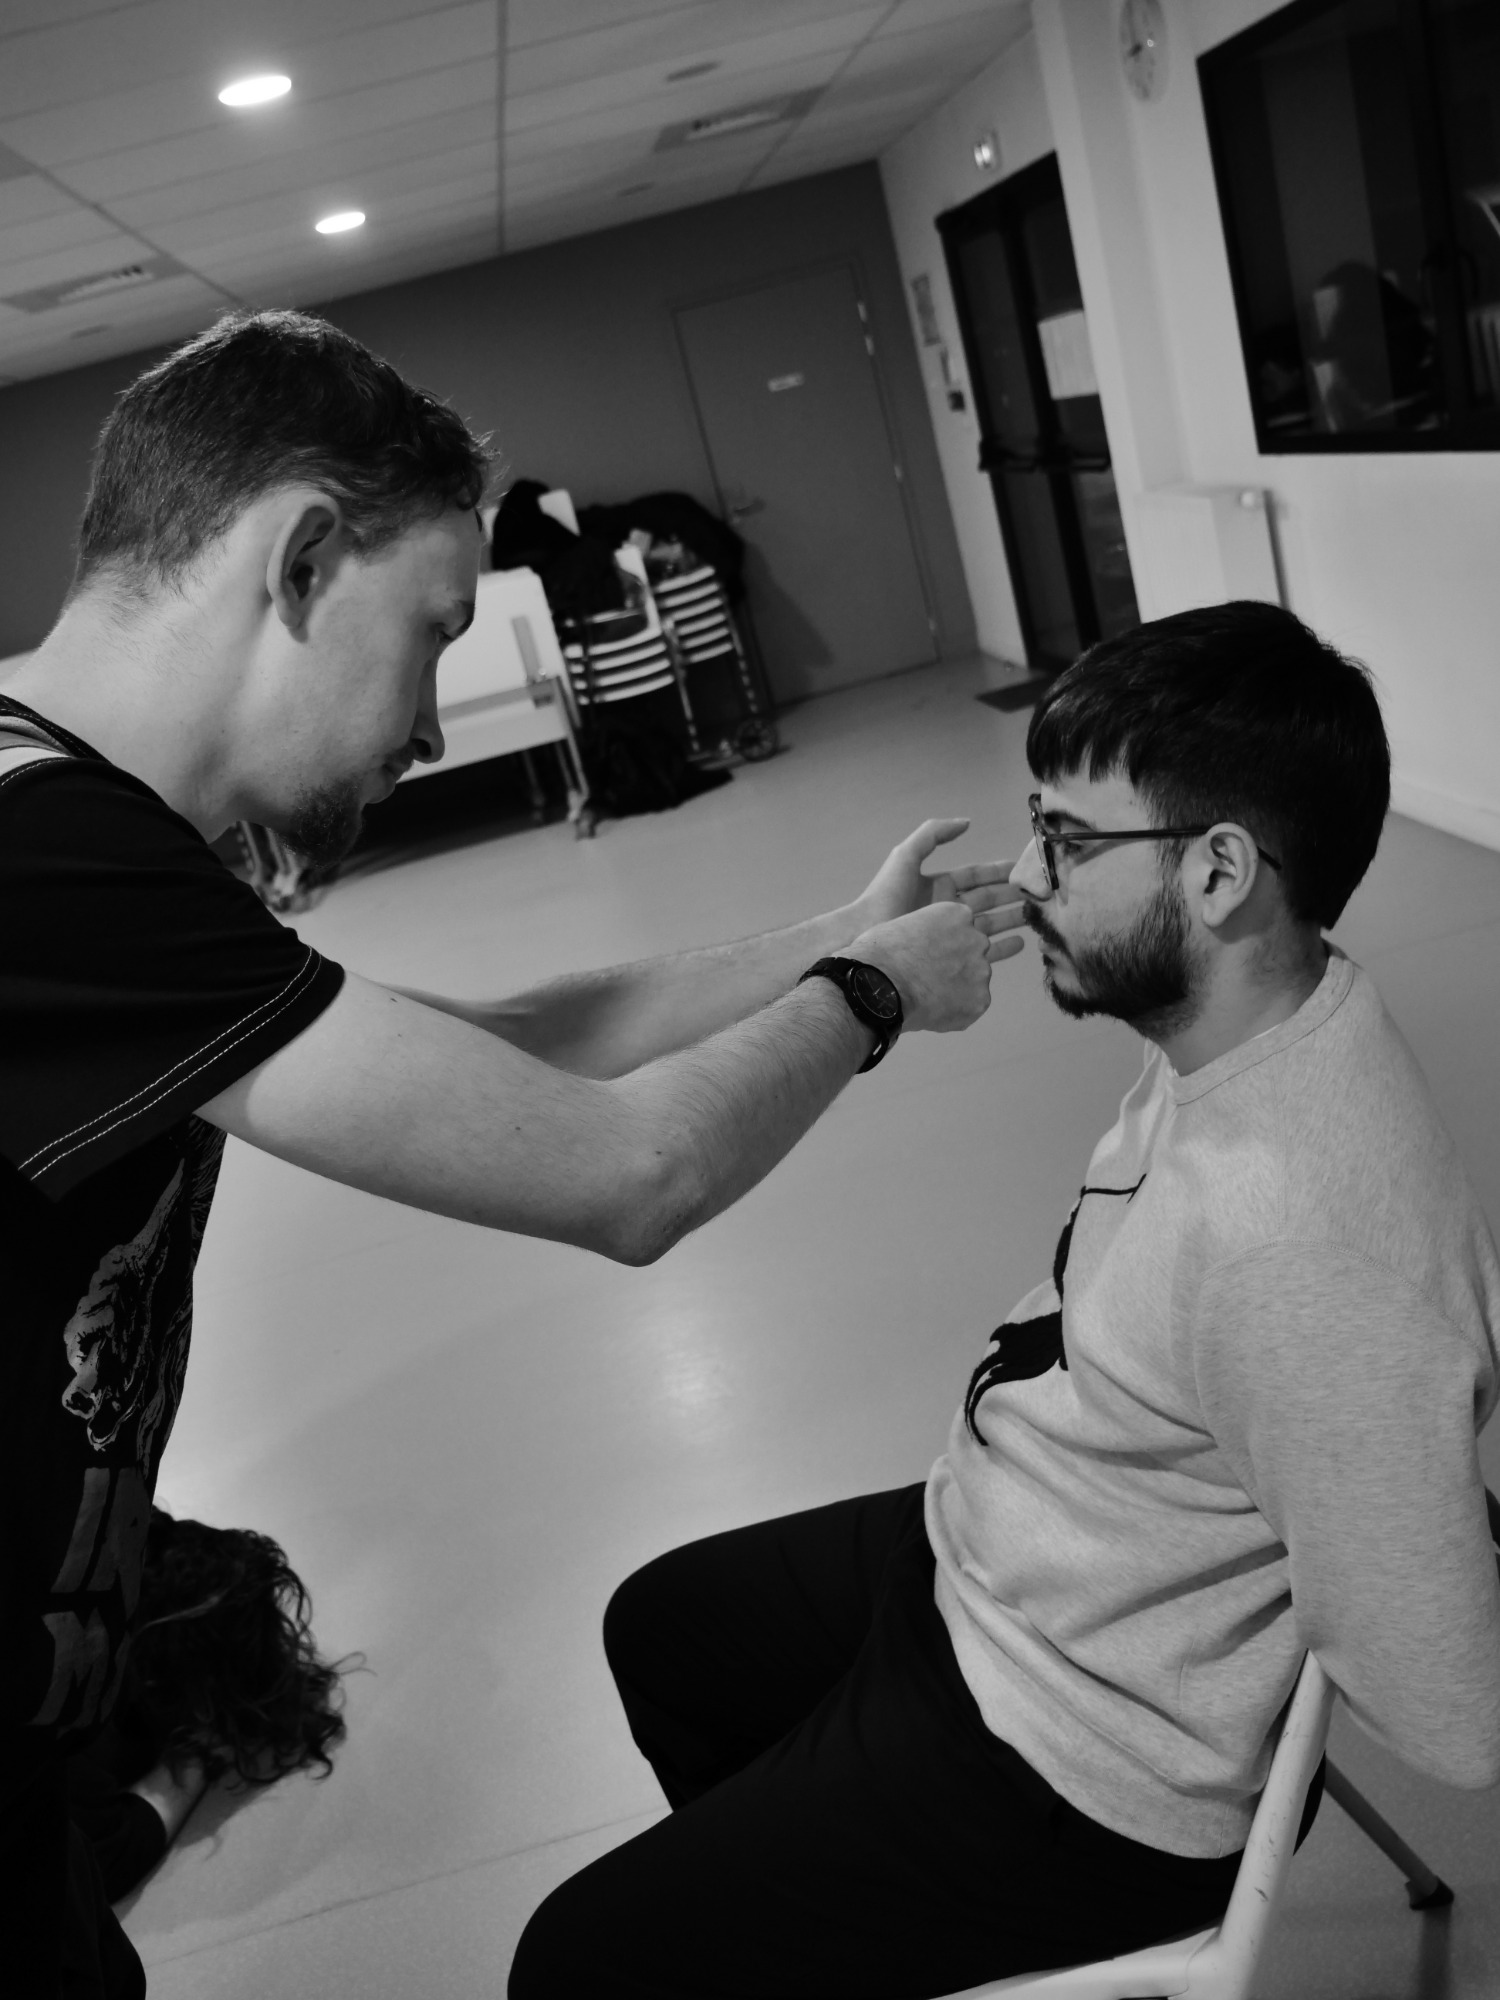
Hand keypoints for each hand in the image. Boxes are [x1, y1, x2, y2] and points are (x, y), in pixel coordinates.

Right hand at [848, 901, 1003, 1034]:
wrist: (879, 988)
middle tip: (927, 978)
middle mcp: (977, 940)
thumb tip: (924, 948)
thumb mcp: (903, 925)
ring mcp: (981, 972)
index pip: (959, 928)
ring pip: (972, 981)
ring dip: (954, 989)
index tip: (925, 955)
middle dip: (954, 965)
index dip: (941, 944)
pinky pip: (970, 1007)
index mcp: (958, 914)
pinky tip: (930, 1011)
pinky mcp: (980, 1001)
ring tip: (925, 997)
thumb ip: (925, 934)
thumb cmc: (880, 955)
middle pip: (971, 953)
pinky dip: (954, 1012)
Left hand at [855, 819, 1028, 947]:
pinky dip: (1001, 947)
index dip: (999, 872)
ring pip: (989, 924)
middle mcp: (947, 908)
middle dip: (1012, 896)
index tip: (1023, 869)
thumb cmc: (885, 895)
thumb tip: (967, 822)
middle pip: (988, 900)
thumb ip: (933, 833)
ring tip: (1036, 916)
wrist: (866, 935)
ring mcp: (948, 933)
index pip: (976, 876)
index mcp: (939, 886)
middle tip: (1039, 894)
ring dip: (1012, 919)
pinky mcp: (948, 955)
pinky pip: (980, 951)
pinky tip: (1021, 942)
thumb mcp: (907, 855)